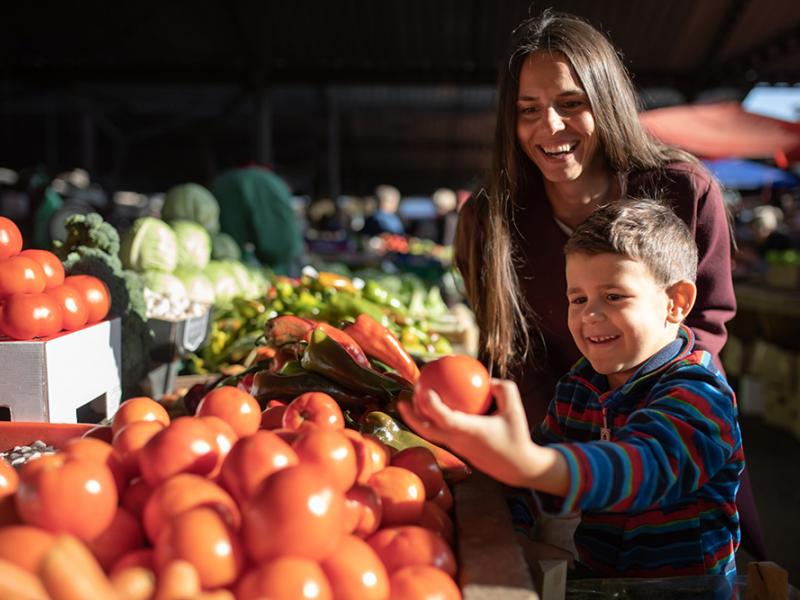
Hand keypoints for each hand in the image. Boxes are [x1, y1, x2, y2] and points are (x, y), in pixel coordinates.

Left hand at [398, 379, 565, 491]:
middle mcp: (458, 440)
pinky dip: (432, 421)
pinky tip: (434, 408)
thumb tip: (488, 379)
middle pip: (426, 431)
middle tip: (402, 399)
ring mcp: (455, 447)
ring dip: (417, 419)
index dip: (432, 406)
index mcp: (469, 431)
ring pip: (429, 433)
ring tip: (411, 402)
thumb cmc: (516, 436)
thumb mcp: (515, 409)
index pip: (445, 419)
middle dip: (410, 417)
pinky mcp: (457, 450)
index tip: (424, 390)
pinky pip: (439, 433)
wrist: (517, 467)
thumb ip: (503, 389)